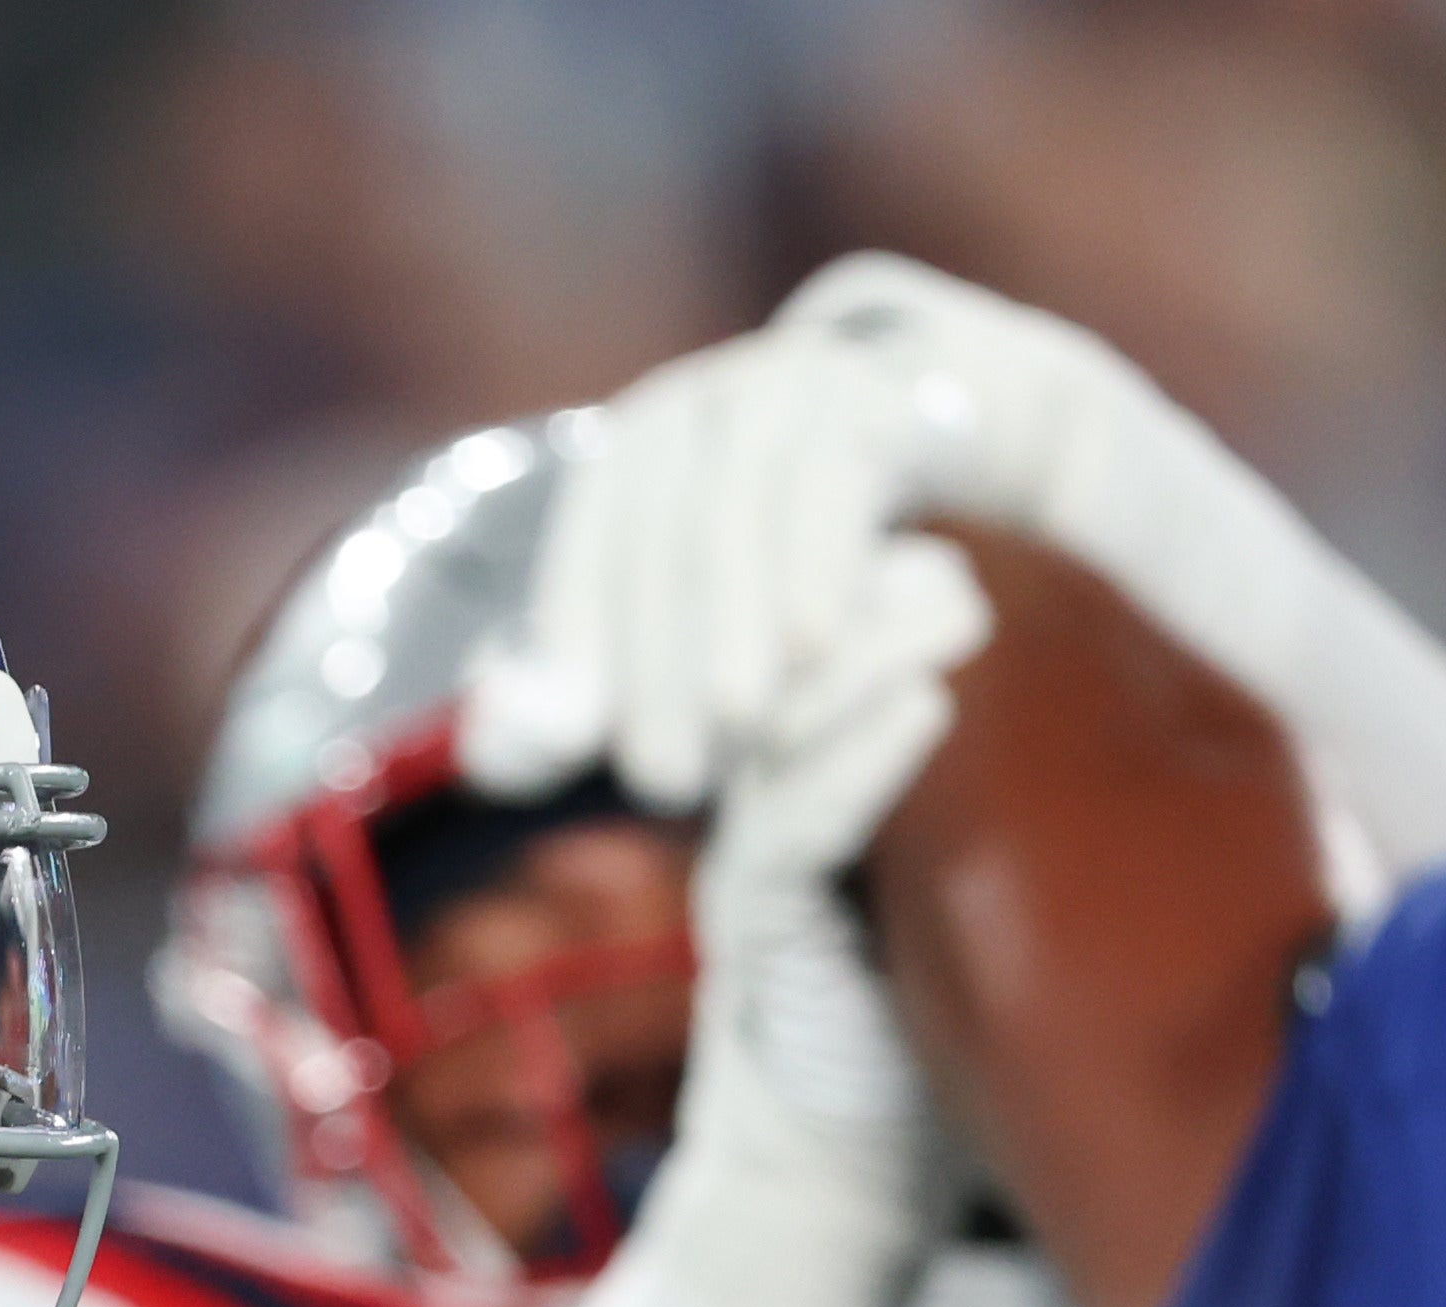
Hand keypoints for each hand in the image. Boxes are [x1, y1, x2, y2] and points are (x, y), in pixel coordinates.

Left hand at [464, 320, 979, 861]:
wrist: (931, 420)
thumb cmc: (790, 547)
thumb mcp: (688, 611)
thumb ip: (592, 681)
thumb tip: (514, 749)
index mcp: (637, 448)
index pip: (589, 553)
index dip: (576, 652)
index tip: (574, 754)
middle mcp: (698, 405)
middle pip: (659, 544)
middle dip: (657, 667)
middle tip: (663, 782)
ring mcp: (782, 385)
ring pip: (735, 516)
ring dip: (732, 628)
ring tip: (738, 727)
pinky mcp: (868, 396)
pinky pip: (829, 486)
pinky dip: (817, 569)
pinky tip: (817, 647)